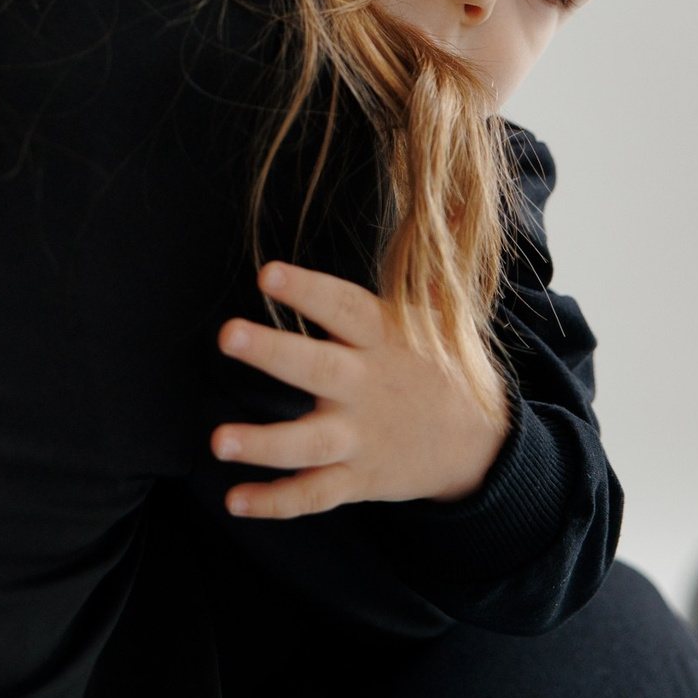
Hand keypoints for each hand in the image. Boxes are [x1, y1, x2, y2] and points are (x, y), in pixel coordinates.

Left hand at [211, 262, 508, 520]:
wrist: (479, 445)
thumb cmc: (440, 363)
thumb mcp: (443, 309)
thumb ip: (431, 257)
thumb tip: (464, 195)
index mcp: (384, 338)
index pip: (344, 308)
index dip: (308, 290)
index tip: (267, 272)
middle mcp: (369, 386)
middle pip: (318, 369)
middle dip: (274, 353)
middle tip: (227, 334)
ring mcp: (362, 438)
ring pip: (310, 443)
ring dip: (265, 443)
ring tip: (218, 441)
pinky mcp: (357, 479)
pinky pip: (314, 494)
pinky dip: (276, 502)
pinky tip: (234, 501)